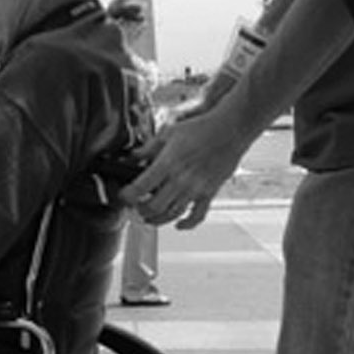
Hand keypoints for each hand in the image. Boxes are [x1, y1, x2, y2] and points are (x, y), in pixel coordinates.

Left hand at [122, 108, 256, 229]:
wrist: (230, 130)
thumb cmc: (202, 129)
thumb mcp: (169, 133)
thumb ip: (148, 148)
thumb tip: (133, 156)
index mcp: (168, 163)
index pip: (141, 187)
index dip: (127, 195)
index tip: (123, 196)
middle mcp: (181, 180)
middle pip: (154, 207)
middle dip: (140, 210)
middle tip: (135, 207)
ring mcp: (195, 189)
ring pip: (172, 214)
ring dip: (157, 220)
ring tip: (149, 218)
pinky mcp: (209, 193)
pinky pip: (197, 216)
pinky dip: (187, 224)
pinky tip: (178, 225)